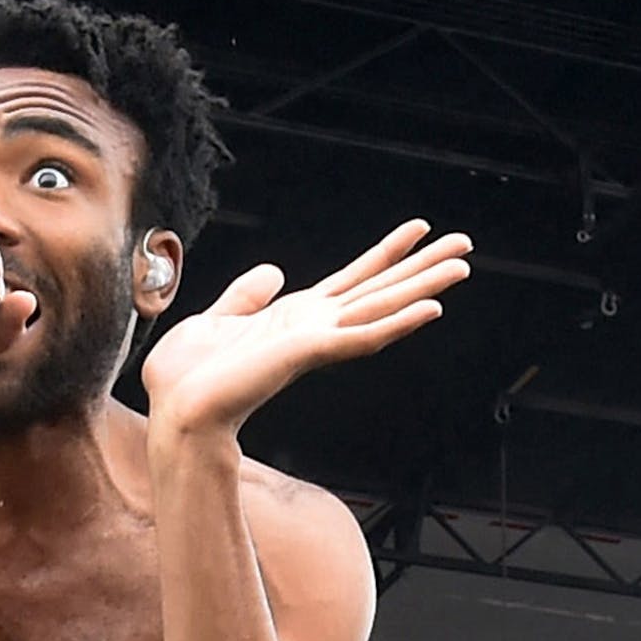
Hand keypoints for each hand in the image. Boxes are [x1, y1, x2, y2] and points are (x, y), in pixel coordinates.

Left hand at [142, 219, 471, 434]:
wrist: (175, 411)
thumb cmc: (188, 379)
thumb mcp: (215, 319)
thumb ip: (246, 297)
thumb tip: (275, 272)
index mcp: (294, 319)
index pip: (351, 280)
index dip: (384, 253)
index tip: (416, 229)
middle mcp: (313, 329)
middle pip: (379, 290)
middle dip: (421, 266)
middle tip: (465, 243)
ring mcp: (315, 342)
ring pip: (381, 307)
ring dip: (423, 287)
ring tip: (461, 265)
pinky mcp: (309, 353)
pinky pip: (363, 337)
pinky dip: (397, 323)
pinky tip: (430, 309)